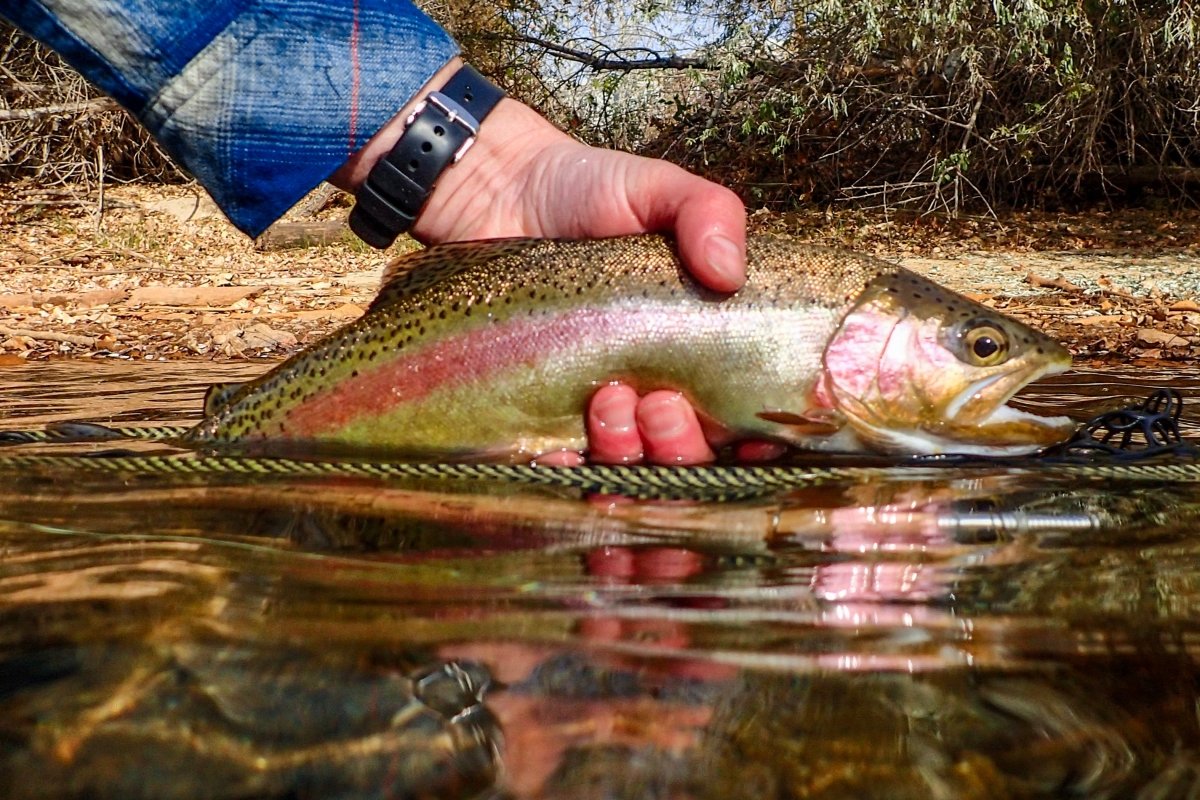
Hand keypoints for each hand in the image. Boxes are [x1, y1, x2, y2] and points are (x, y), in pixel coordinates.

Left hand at [332, 58, 748, 464]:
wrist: (499, 190)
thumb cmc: (588, 191)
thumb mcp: (660, 189)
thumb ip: (709, 212)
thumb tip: (730, 272)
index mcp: (698, 349)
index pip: (743, 419)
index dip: (755, 443)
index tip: (749, 437)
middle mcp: (654, 389)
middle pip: (689, 459)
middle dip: (682, 448)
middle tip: (660, 403)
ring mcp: (596, 408)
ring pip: (628, 470)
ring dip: (628, 452)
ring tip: (608, 401)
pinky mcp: (539, 414)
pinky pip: (560, 469)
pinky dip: (566, 473)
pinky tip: (562, 454)